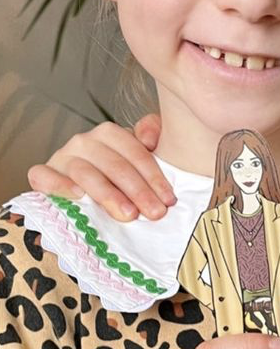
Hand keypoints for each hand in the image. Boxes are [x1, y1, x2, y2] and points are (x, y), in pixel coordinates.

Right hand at [28, 114, 173, 220]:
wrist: (86, 190)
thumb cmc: (119, 176)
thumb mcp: (140, 157)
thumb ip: (152, 135)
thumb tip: (150, 137)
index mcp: (108, 134)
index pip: (134, 152)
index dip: (153, 176)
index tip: (168, 200)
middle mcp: (83, 142)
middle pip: (113, 164)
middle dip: (137, 190)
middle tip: (154, 213)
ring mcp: (61, 158)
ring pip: (84, 172)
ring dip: (108, 194)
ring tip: (128, 214)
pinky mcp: (42, 174)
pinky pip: (43, 175)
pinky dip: (58, 184)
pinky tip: (78, 196)